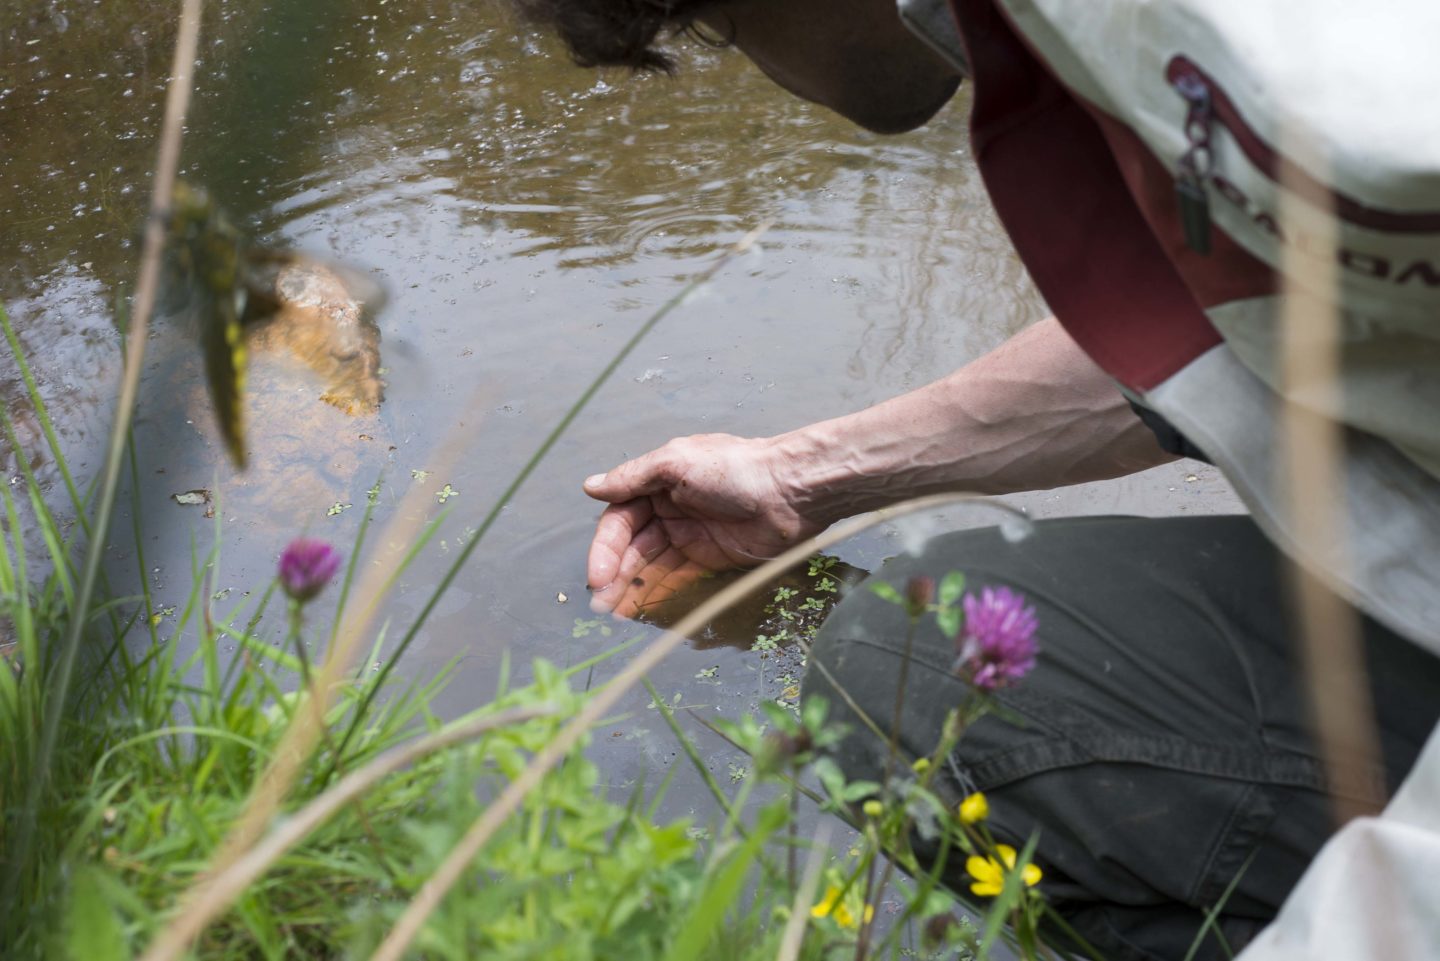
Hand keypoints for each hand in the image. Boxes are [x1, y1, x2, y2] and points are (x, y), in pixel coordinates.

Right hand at [583, 434, 823, 617]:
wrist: (791, 492)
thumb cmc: (734, 470)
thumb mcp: (677, 463)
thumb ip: (634, 477)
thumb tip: (590, 486)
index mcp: (658, 483)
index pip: (620, 519)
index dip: (605, 548)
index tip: (597, 576)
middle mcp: (669, 510)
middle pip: (631, 546)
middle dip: (615, 574)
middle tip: (601, 603)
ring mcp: (689, 537)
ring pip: (650, 566)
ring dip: (630, 588)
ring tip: (614, 613)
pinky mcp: (709, 560)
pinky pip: (676, 579)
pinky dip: (657, 594)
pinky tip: (641, 611)